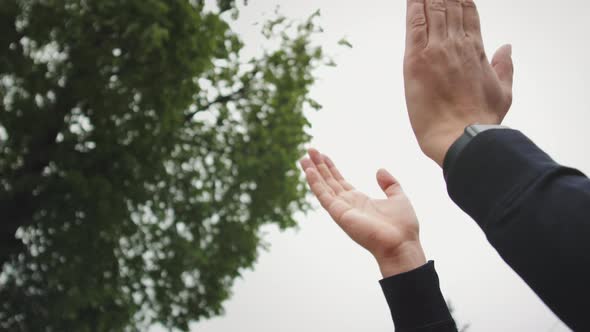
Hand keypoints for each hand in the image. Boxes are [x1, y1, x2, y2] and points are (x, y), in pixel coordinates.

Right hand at [300, 149, 425, 277]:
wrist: (401, 244)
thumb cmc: (402, 227)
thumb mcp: (398, 198)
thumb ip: (390, 184)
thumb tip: (380, 170)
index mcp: (360, 200)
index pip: (340, 182)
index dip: (331, 168)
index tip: (322, 155)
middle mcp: (347, 204)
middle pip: (329, 182)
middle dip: (319, 166)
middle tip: (309, 150)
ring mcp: (342, 209)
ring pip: (323, 187)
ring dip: (312, 172)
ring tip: (303, 158)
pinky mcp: (339, 213)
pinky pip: (324, 195)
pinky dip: (315, 183)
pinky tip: (309, 171)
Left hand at [404, 0, 513, 165]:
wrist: (462, 137)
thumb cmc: (480, 121)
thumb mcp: (503, 92)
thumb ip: (504, 66)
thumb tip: (507, 46)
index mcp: (477, 50)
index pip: (468, 13)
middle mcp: (458, 44)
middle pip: (449, 6)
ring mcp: (437, 49)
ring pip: (432, 10)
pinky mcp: (416, 59)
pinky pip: (414, 24)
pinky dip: (413, 7)